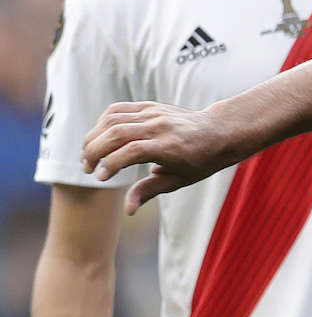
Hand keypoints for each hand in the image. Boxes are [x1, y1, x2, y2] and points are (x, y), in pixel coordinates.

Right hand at [82, 102, 242, 211]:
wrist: (219, 132)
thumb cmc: (200, 161)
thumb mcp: (178, 180)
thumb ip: (149, 191)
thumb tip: (128, 211)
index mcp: (169, 146)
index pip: (130, 151)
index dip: (111, 164)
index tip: (101, 177)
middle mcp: (159, 127)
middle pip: (116, 133)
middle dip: (94, 151)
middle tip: (87, 168)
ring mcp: (153, 113)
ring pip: (112, 119)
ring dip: (94, 137)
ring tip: (88, 155)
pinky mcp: (149, 106)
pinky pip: (118, 109)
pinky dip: (102, 122)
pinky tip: (99, 138)